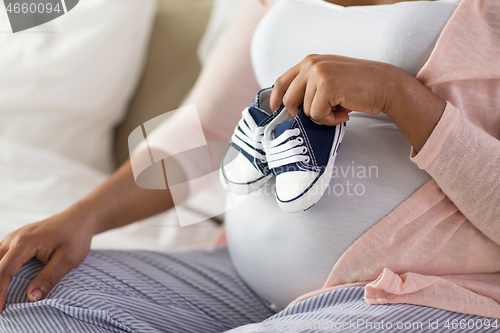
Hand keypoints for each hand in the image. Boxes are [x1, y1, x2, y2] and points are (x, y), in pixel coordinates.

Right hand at [0, 209, 93, 311]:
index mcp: (25, 242)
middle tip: (1, 306)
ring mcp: (14, 238)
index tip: (0, 310)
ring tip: (2, 296)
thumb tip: (32, 298)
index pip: (4, 270)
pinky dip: (1, 270)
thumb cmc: (76, 237)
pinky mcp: (16, 240)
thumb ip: (49, 278)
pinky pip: (2, 257)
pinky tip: (6, 282)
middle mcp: (14, 238)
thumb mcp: (68, 259)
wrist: (80, 219)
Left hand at [270, 54, 445, 150]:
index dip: (275, 100)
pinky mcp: (327, 86)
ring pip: (305, 110)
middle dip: (301, 114)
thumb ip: (309, 87)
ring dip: (323, 116)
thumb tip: (288, 109)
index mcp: (309, 61)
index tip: (276, 112)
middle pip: (289, 99)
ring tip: (340, 108)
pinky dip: (331, 119)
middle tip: (321, 115)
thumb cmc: (357, 86)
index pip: (281, 81)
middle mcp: (311, 64)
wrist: (385, 85)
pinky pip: (317, 115)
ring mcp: (318, 74)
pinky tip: (345, 111)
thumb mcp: (328, 80)